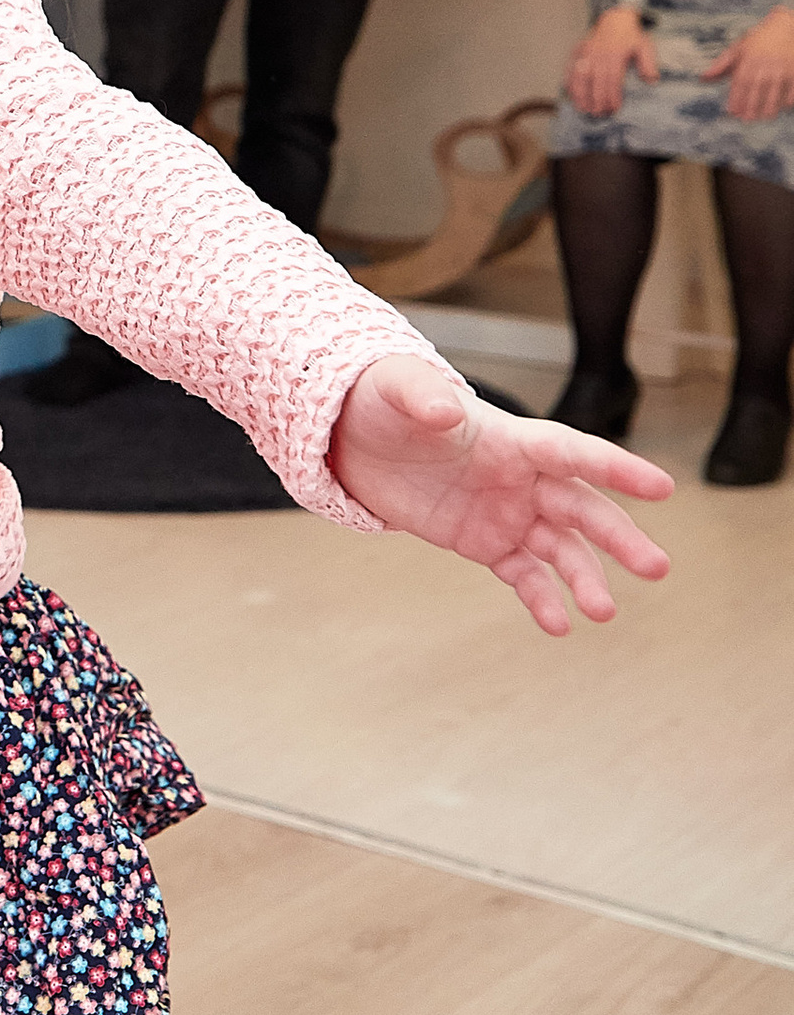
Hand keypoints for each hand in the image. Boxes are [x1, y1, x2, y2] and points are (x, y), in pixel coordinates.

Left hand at [328, 352, 670, 638]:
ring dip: (586, 579)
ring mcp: (506, 513)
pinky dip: (541, 598)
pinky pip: (522, 573)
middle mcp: (521, 478)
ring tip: (603, 612)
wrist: (354, 435)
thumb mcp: (396, 389)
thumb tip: (447, 410)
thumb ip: (423, 398)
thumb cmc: (385, 399)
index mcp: (511, 437)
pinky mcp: (484, 542)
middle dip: (619, 537)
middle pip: (582, 508)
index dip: (616, 468)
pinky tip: (558, 625)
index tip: (661, 487)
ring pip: (561, 549)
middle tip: (657, 568)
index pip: (572, 452)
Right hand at [564, 6, 657, 116]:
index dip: (612, 95)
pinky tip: (570, 94)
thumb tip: (651, 80)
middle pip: (596, 80)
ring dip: (580, 93)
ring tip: (583, 108)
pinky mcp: (578, 51)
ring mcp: (586, 52)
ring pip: (580, 76)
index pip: (613, 79)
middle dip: (596, 99)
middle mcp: (598, 53)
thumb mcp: (645, 46)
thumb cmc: (631, 36)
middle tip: (598, 114)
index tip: (613, 108)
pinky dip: (569, 81)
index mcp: (615, 54)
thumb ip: (648, 63)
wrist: (615, 18)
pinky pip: (570, 68)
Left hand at [708, 5, 793, 120]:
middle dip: (752, 104)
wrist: (783, 26)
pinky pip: (793, 86)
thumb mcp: (737, 48)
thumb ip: (721, 65)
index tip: (732, 111)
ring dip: (771, 105)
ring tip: (765, 117)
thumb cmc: (757, 40)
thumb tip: (702, 78)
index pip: (741, 81)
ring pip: (776, 88)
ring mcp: (782, 66)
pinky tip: (784, 107)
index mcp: (749, 58)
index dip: (736, 97)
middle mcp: (765, 62)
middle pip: (757, 87)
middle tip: (747, 119)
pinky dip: (789, 97)